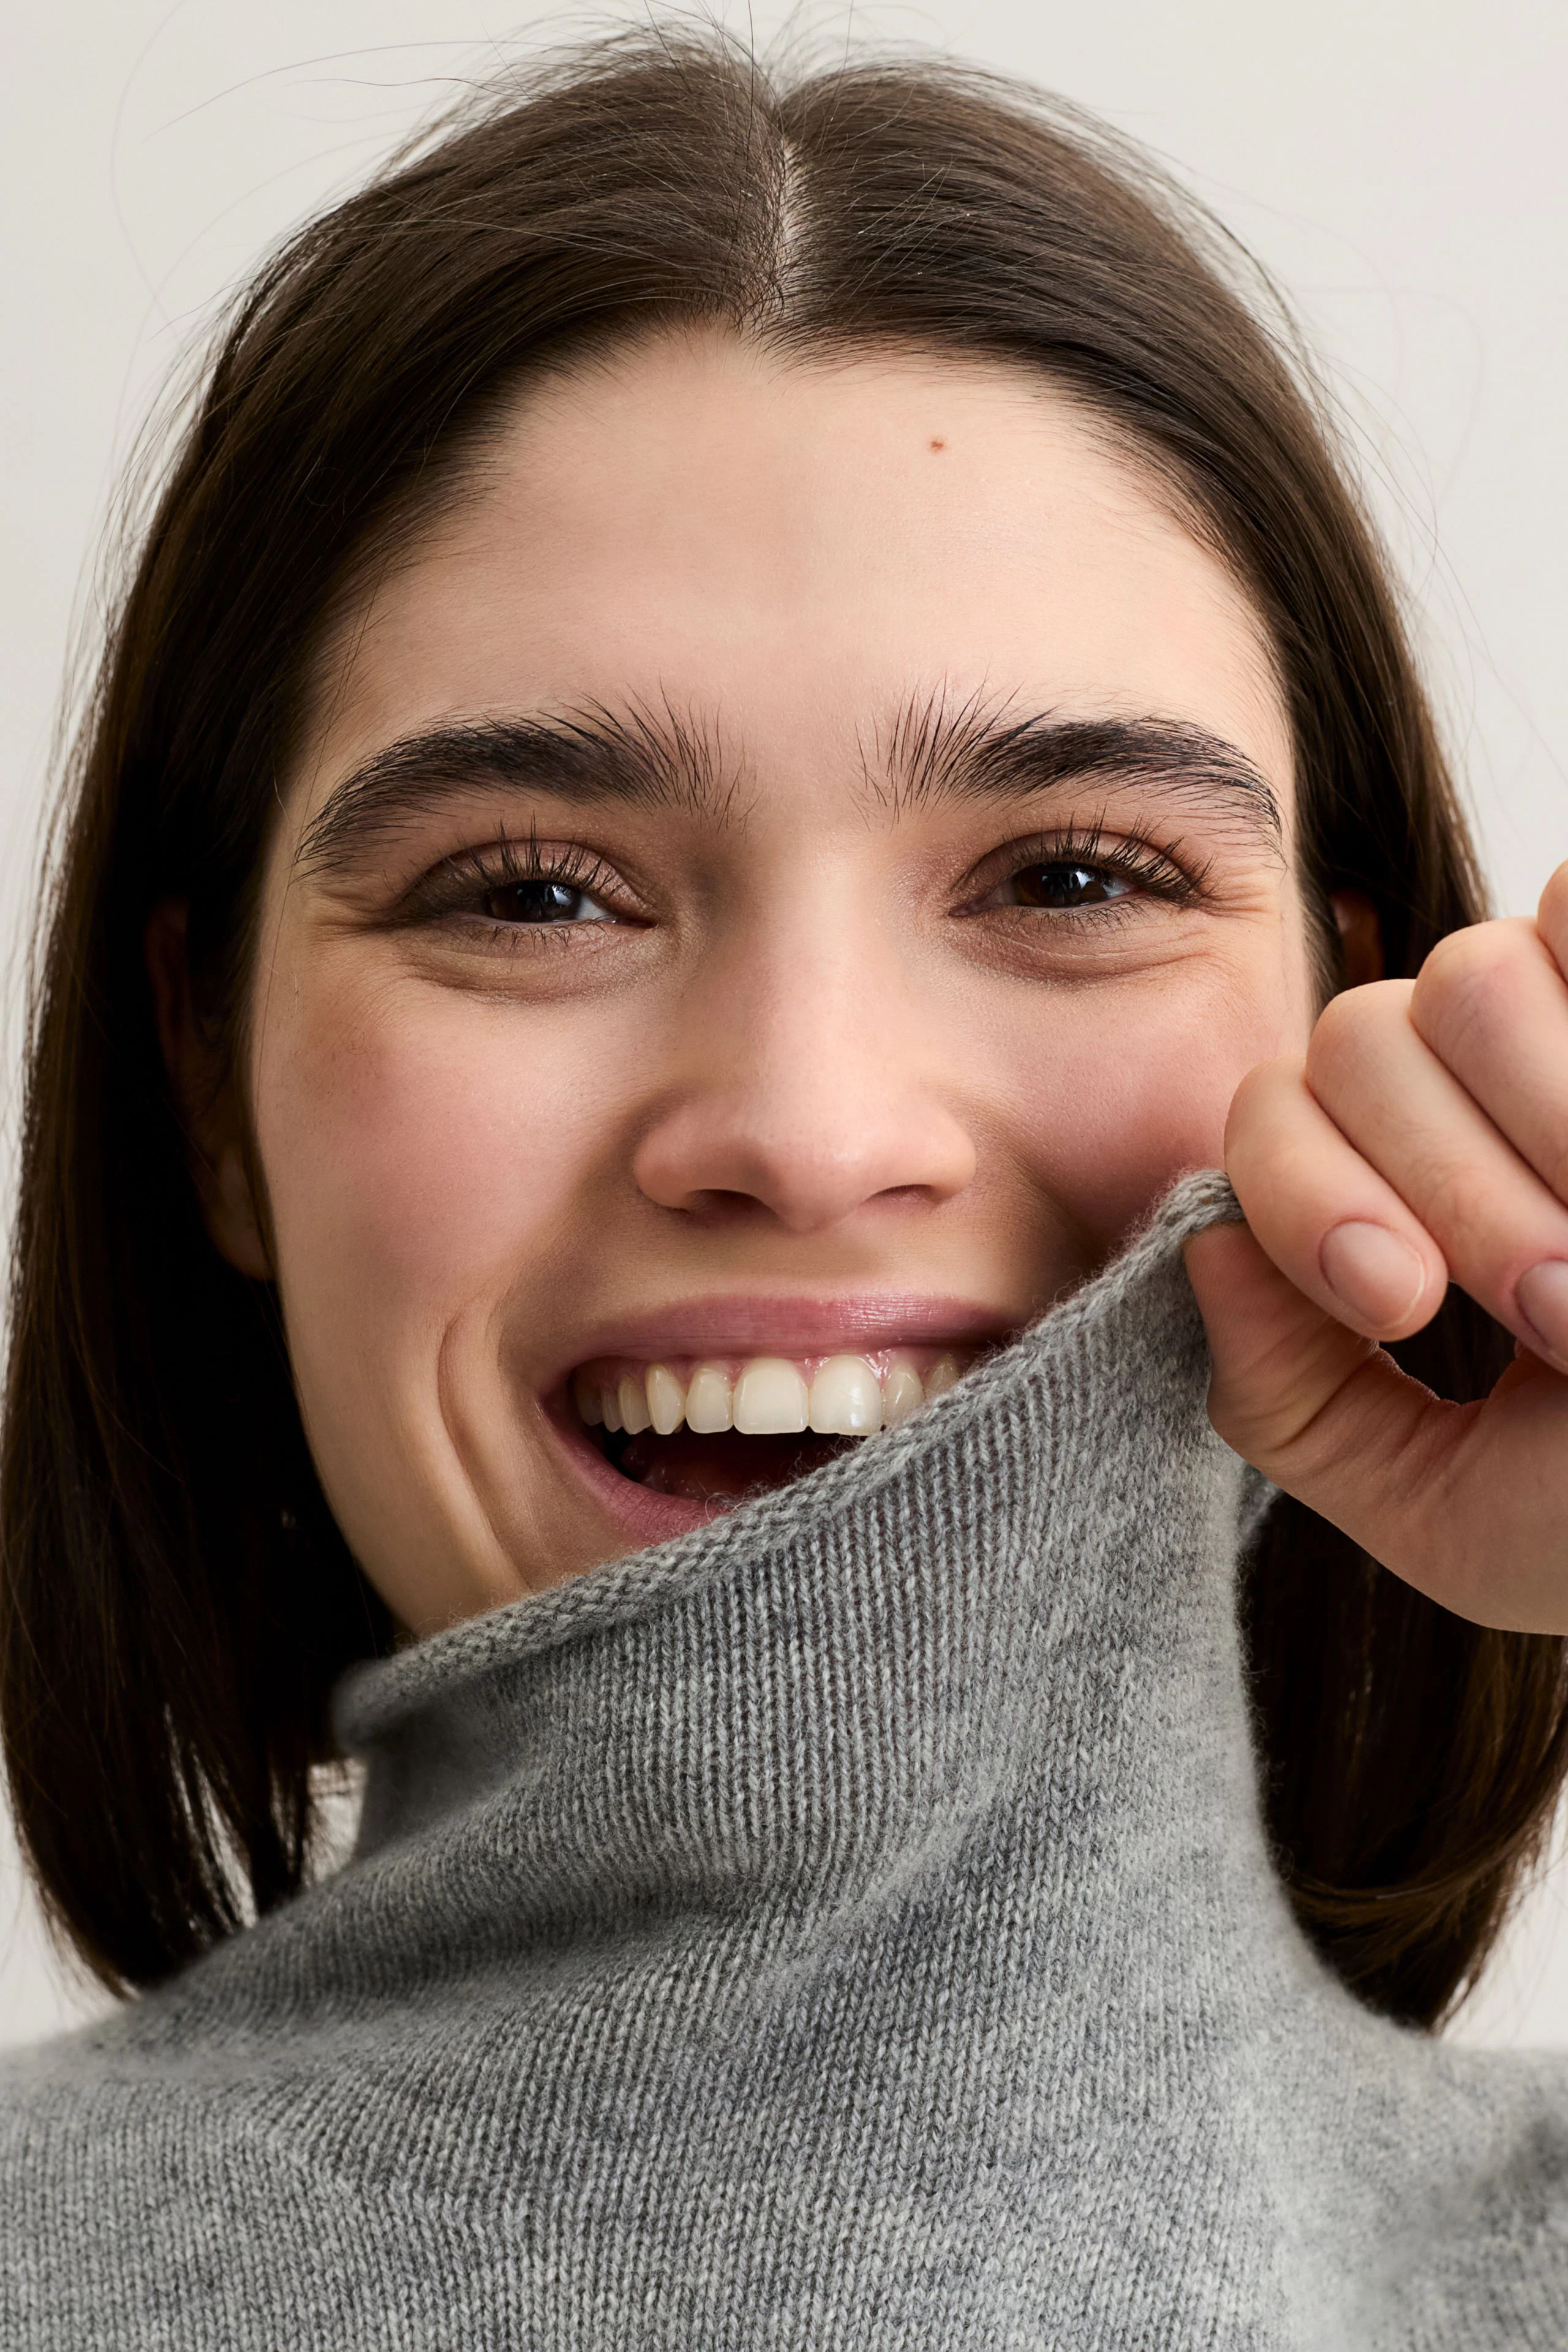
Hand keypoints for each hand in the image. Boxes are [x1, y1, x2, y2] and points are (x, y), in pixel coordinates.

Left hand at [1184, 861, 1567, 1633]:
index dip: (1307, 1196)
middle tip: (1557, 1311)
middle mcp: (1480, 1085)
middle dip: (1446, 1186)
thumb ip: (1294, 1408)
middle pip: (1357, 1037)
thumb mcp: (1449, 1512)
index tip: (1399, 1303)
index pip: (1271, 1112)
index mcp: (1406, 1191)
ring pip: (1470, 975)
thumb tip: (1210, 1251)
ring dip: (1546, 1125)